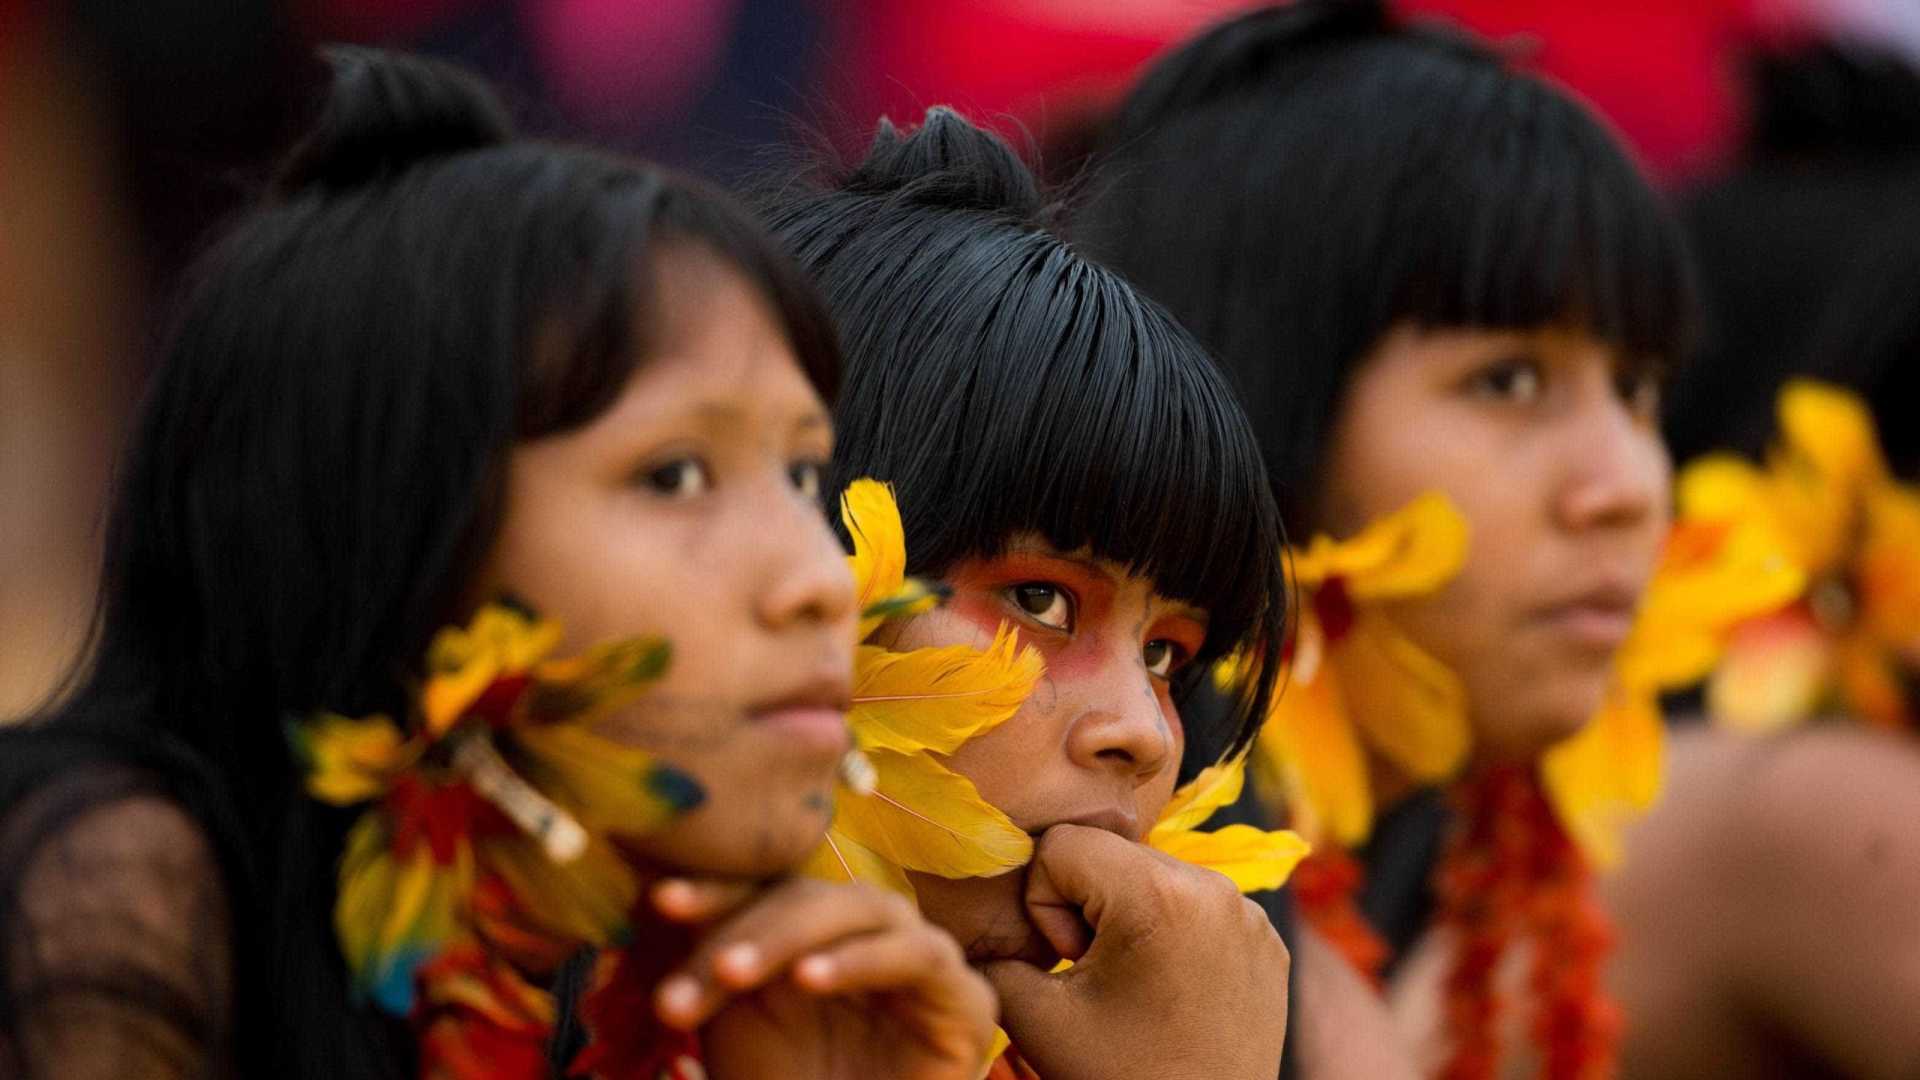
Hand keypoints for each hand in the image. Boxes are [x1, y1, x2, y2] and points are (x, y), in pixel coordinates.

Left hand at [651, 877, 998, 1079]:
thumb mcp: (734, 1031)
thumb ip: (709, 969)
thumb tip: (655, 899)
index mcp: (812, 931)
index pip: (765, 887)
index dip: (716, 888)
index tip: (660, 901)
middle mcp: (866, 933)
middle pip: (804, 893)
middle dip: (741, 928)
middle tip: (696, 972)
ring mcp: (918, 956)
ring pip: (857, 908)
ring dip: (789, 933)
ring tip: (731, 971)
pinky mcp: (964, 997)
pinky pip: (916, 954)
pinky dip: (861, 959)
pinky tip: (809, 978)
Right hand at [981, 825, 1289, 1079]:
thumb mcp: (1035, 1018)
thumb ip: (996, 955)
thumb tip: (981, 918)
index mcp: (1158, 894)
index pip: (1062, 845)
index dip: (1044, 904)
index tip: (1070, 965)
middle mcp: (1214, 887)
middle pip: (1111, 854)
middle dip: (1087, 908)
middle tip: (1097, 977)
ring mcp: (1249, 912)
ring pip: (1153, 876)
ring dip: (1129, 917)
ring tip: (1134, 985)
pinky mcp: (1267, 938)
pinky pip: (1198, 905)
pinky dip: (1173, 934)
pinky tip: (1171, 988)